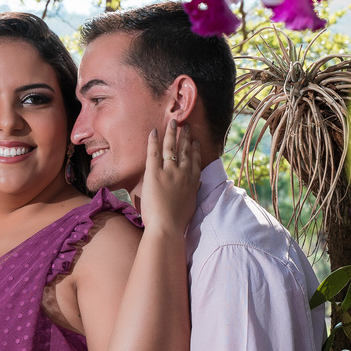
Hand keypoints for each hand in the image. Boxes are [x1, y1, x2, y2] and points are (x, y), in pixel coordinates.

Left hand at [139, 119, 200, 237]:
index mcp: (192, 182)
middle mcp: (183, 173)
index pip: (195, 161)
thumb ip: (192, 192)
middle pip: (185, 151)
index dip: (195, 150)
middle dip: (185, 137)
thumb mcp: (191, 205)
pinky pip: (154, 152)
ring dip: (172, 133)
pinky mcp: (154, 173)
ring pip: (171, 148)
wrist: (167, 227)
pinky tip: (154, 131)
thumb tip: (196, 184)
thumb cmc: (178, 221)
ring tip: (173, 122)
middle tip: (185, 126)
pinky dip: (154, 140)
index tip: (195, 142)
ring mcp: (169, 172)